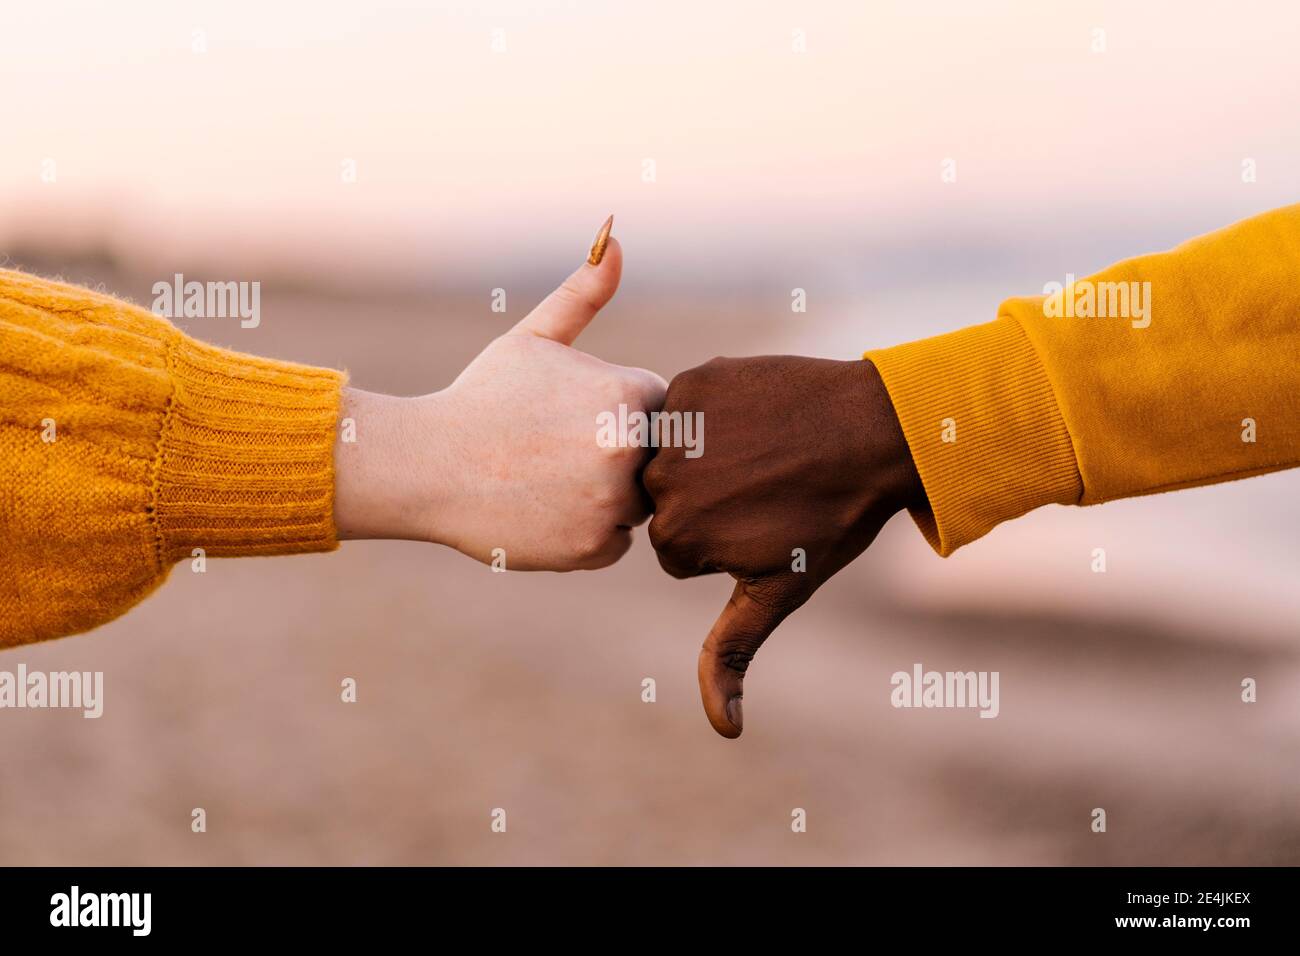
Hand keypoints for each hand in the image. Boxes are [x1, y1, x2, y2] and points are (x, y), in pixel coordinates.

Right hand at [335, 223, 667, 569]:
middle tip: (560, 453)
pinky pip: (614, 542)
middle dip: (618, 455)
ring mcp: (612, 502)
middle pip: (654, 458)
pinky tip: (543, 511)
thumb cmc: (483, 398)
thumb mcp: (534, 340)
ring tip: (549, 480)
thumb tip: (614, 238)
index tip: (573, 416)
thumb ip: (583, 295)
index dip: (618, 410)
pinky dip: (585, 534)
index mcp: (628, 393)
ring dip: (604, 496)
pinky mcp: (593, 547)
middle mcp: (629, 449)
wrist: (428, 467)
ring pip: (637, 503)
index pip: (661, 407)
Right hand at [643, 356, 924, 736]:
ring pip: (674, 453)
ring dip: (707, 453)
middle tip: (769, 486)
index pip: (677, 549)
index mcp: (674, 539)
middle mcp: (661, 481)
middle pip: (669, 501)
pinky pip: (686, 404)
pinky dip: (715, 410)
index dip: (725, 541)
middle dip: (709, 499)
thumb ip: (732, 653)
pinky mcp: (695, 380)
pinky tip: (757, 415)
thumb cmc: (832, 519)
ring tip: (764, 451)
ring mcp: (677, 426)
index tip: (768, 524)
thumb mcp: (778, 592)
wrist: (879, 432)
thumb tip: (726, 732)